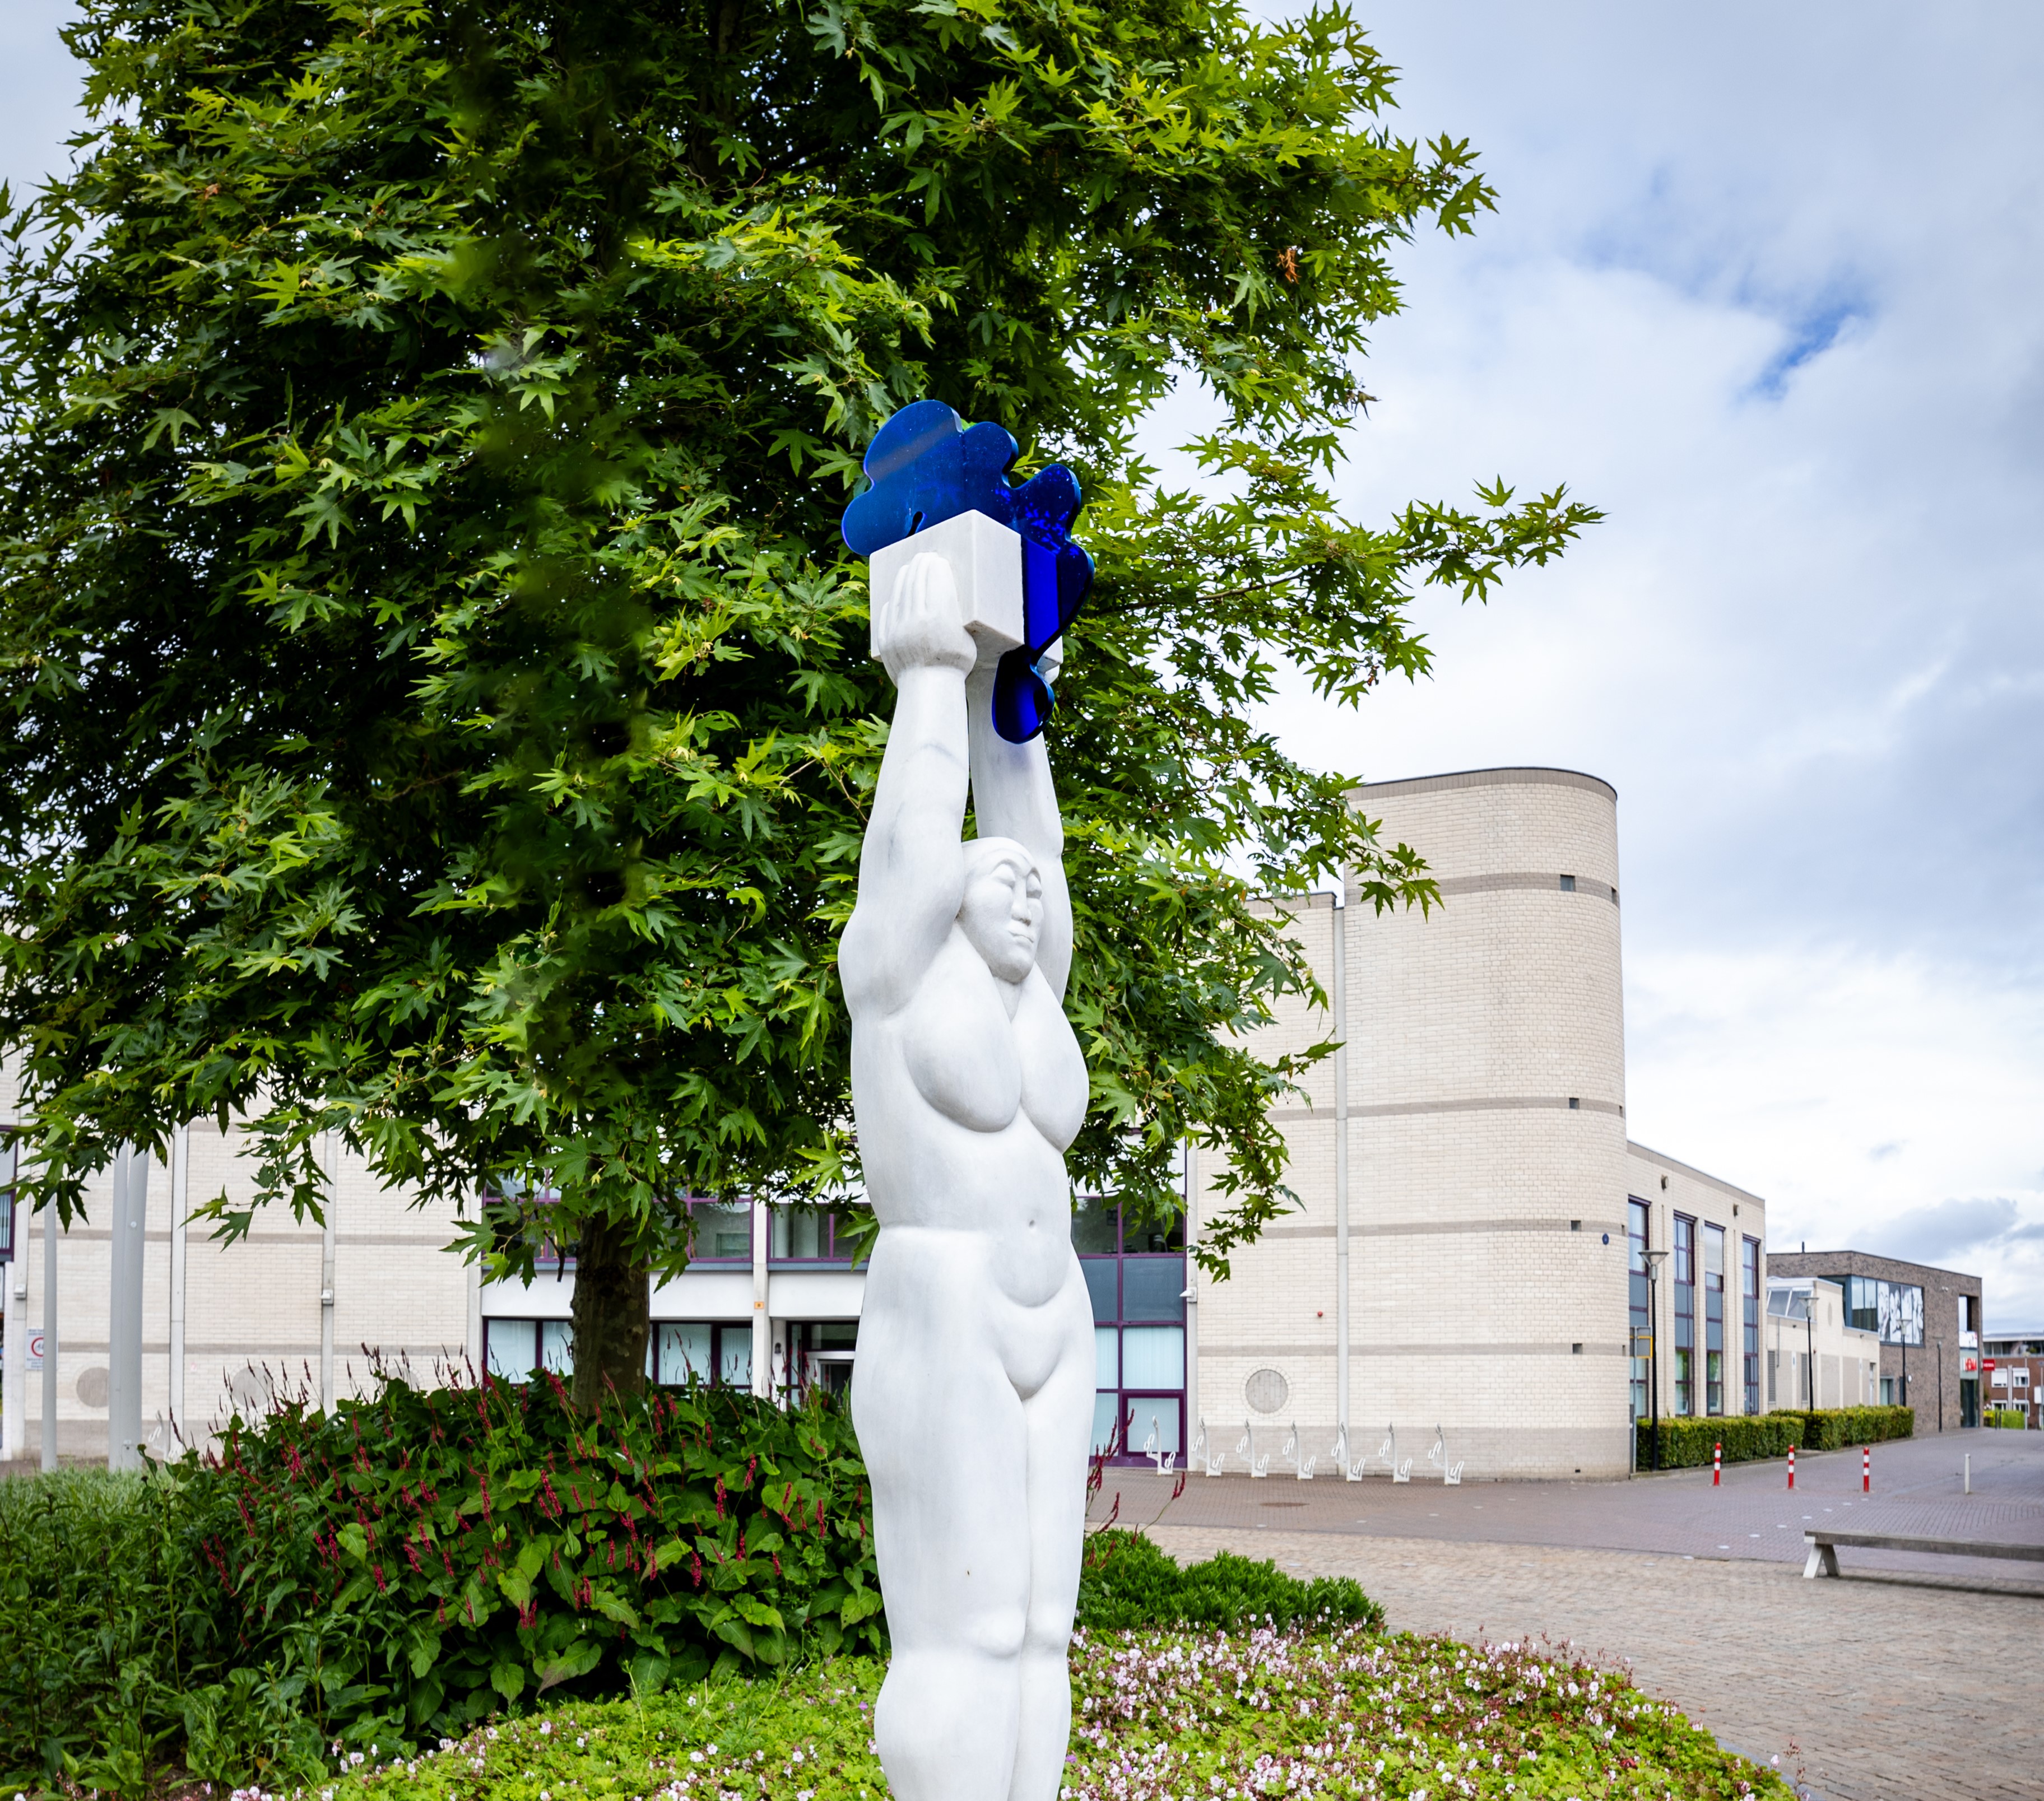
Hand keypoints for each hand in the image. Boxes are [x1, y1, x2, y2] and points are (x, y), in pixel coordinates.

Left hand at [873, 549, 975, 681]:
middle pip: (916, 582)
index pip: (936, 580)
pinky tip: (897, 594)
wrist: (928, 691)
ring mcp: (898, 628)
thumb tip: (950, 599)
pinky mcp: (885, 638)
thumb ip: (956, 617)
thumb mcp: (966, 639)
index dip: (936, 567)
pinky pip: (887, 611)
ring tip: (909, 568)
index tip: (938, 559)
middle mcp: (916, 619)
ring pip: (899, 593)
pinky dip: (893, 599)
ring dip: (905, 577)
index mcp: (940, 617)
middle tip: (924, 556)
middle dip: (920, 565)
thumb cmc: (953, 667)